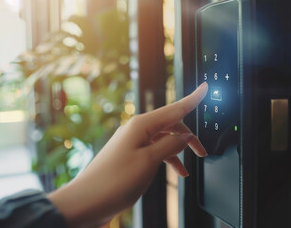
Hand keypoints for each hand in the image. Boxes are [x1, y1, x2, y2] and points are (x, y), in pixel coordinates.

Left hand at [49, 82, 207, 226]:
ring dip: (177, 153)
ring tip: (187, 170)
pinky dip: (165, 160)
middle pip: (170, 126)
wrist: (85, 202)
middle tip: (202, 152)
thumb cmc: (113, 182)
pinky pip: (153, 152)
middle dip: (188, 138)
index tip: (204, 89)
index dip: (192, 100)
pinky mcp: (128, 157)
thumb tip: (183, 137)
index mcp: (140, 125)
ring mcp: (131, 144)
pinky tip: (172, 172)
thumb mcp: (148, 161)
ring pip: (162, 141)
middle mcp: (135, 131)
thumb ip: (169, 146)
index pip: (174, 109)